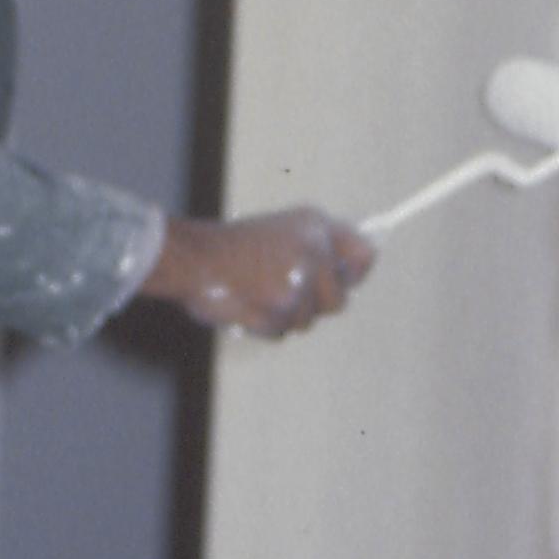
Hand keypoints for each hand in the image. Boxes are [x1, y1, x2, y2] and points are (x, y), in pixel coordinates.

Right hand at [140, 206, 375, 337]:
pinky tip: (248, 304)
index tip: (342, 278)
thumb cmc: (236, 246)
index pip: (364, 254)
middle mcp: (314, 251)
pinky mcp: (280, 308)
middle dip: (314, 303)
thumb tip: (359, 265)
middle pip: (338, 300)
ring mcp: (298, 282)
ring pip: (308, 320)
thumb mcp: (284, 228)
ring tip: (258, 292)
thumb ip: (321, 245)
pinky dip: (267, 325)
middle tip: (283, 288)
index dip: (354, 271)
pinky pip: (283, 331)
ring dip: (286, 314)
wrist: (194, 259)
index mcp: (316, 227)